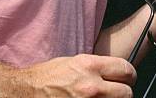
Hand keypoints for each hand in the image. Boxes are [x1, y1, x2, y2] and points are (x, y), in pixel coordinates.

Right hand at [20, 54, 135, 96]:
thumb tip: (114, 73)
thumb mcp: (74, 62)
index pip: (125, 69)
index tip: (128, 78)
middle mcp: (91, 86)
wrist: (26, 91)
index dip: (129, 74)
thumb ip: (96, 67)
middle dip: (124, 92)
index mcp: (89, 65)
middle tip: (118, 92)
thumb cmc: (47, 76)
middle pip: (126, 93)